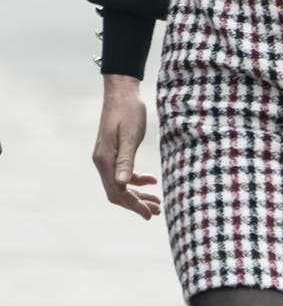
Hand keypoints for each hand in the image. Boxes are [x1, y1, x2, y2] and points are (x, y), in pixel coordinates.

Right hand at [92, 75, 160, 219]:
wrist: (122, 91)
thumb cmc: (129, 110)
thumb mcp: (131, 135)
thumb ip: (126, 160)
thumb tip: (123, 185)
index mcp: (105, 159)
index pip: (118, 191)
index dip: (134, 205)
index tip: (149, 214)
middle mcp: (102, 161)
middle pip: (118, 192)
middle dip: (137, 204)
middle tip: (156, 211)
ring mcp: (106, 157)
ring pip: (120, 184)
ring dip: (137, 194)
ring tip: (156, 202)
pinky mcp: (113, 151)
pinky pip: (122, 172)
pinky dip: (135, 180)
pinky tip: (151, 180)